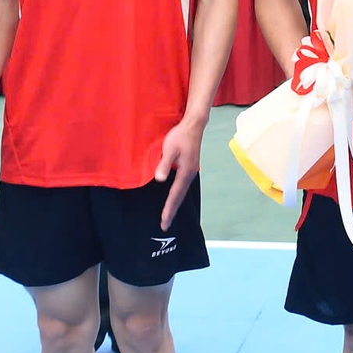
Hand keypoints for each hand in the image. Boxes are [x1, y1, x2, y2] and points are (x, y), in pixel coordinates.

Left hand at [154, 113, 206, 230]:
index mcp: (185, 172)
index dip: (168, 208)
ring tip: (168, 216)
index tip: (164, 221)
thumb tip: (159, 179)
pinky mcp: (189, 168)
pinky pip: (182, 187)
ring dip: (175, 205)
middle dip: (172, 211)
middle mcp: (189, 175)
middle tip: (165, 225)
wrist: (194, 126)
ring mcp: (190, 172)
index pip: (175, 195)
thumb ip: (164, 164)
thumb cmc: (180, 136)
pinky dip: (177, 196)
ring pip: (182, 193)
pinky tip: (174, 198)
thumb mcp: (170, 149)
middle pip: (180, 197)